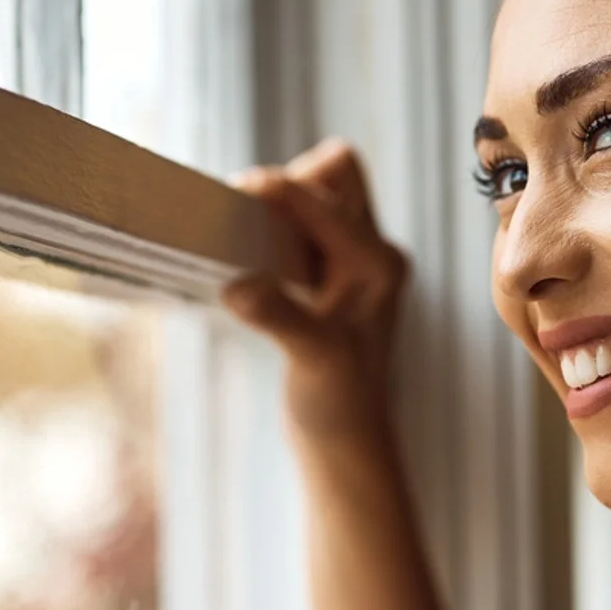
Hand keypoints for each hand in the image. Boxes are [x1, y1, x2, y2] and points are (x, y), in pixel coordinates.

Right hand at [223, 138, 408, 445]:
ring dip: (283, 199)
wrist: (346, 438)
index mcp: (377, 262)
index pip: (323, 199)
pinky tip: (250, 251)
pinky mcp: (333, 272)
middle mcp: (374, 251)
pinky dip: (276, 222)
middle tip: (248, 213)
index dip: (276, 187)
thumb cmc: (339, 403)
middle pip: (338, 172)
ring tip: (246, 228)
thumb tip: (239, 285)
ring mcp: (355, 260)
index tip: (233, 190)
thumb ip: (280, 317)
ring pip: (322, 192)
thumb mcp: (312, 360)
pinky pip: (305, 221)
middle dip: (291, 179)